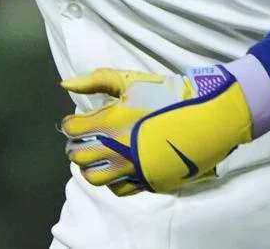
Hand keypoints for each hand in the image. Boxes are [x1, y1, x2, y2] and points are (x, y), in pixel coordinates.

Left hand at [60, 66, 254, 195]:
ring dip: (89, 167)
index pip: (72, 130)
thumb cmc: (166, 94)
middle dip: (75, 146)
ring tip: (96, 156)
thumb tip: (65, 84)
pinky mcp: (148, 181)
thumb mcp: (130, 81)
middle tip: (82, 138)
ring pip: (96, 178)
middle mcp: (118, 150)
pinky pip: (120, 189)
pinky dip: (112, 180)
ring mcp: (133, 169)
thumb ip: (95, 80)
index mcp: (111, 123)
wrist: (204, 116)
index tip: (75, 120)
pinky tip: (117, 166)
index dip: (70, 124)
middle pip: (79, 157)